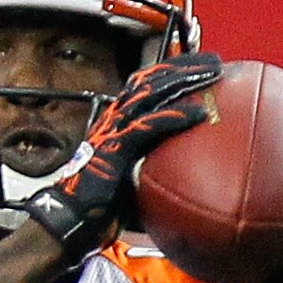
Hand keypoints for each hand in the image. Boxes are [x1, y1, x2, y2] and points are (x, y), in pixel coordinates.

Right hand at [24, 54, 224, 268]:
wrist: (69, 221)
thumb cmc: (96, 205)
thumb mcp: (127, 176)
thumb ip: (148, 164)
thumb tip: (178, 172)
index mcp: (115, 122)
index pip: (145, 85)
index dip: (171, 70)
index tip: (199, 66)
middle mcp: (113, 120)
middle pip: (151, 81)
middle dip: (183, 66)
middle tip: (214, 61)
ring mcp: (112, 132)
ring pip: (151, 94)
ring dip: (182, 80)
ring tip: (211, 73)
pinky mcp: (115, 150)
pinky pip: (148, 127)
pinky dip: (174, 117)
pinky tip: (197, 113)